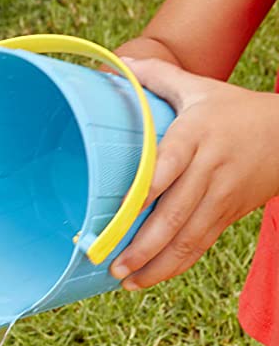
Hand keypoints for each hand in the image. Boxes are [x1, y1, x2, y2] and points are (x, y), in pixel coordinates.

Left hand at [110, 57, 278, 289]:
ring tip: (125, 281)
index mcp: (197, 134)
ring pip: (188, 238)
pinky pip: (199, 246)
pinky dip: (174, 267)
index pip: (170, 163)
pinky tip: (148, 280)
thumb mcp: (199, 88)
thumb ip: (158, 78)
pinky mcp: (227, 216)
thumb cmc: (231, 110)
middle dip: (143, 245)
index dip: (148, 189)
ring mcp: (220, 196)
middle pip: (176, 213)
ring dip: (155, 265)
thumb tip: (118, 64)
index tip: (122, 210)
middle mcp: (209, 168)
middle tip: (113, 263)